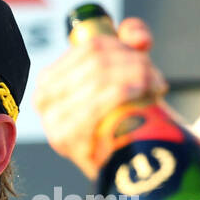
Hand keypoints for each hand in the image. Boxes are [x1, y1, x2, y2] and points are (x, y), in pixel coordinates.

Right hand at [32, 17, 167, 179]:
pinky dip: (122, 95)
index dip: (124, 46)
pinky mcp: (65, 140)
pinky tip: (142, 96)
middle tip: (155, 78)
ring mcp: (52, 120)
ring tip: (154, 88)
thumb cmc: (121, 114)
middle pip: (98, 61)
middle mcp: (44, 97)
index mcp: (51, 78)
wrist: (122, 162)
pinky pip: (95, 106)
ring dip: (135, 78)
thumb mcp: (124, 70)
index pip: (92, 47)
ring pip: (99, 79)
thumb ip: (131, 40)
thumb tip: (139, 38)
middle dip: (134, 64)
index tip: (147, 56)